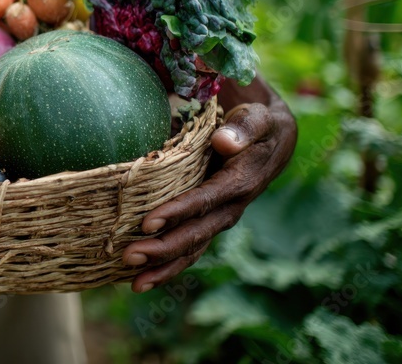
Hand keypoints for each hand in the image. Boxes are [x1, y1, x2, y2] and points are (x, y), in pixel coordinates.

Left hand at [122, 76, 296, 292]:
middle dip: (162, 249)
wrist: (272, 142)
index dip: (176, 213)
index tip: (147, 223)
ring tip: (134, 284)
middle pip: (194, 235)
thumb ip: (244, 128)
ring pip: (191, 250)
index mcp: (239, 184)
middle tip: (129, 256)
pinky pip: (189, 249)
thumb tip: (224, 142)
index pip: (204, 202)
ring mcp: (219, 220)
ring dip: (163, 267)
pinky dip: (167, 266)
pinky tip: (141, 279)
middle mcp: (229, 209)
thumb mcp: (258, 119)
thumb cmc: (258, 126)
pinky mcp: (209, 223)